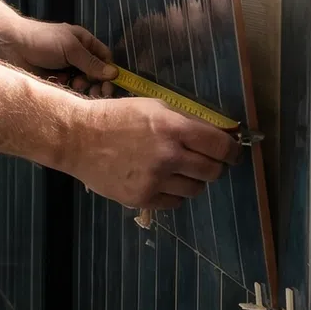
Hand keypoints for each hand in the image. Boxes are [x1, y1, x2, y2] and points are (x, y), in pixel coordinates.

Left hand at [10, 20, 115, 93]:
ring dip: (81, 87)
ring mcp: (64, 68)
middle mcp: (76, 55)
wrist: (9, 45)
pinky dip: (66, 89)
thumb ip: (91, 63)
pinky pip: (66, 89)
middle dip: (95, 83)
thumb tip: (114, 74)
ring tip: (75, 85)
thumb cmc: (42, 41)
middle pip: (94, 74)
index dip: (109, 72)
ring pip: (81, 83)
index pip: (104, 59)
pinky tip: (60, 85)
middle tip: (94, 92)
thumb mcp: (70, 49)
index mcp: (83, 42)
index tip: (109, 86)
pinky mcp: (52, 79)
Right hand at [63, 96, 238, 208]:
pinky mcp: (142, 198)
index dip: (232, 151)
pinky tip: (160, 181)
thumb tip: (219, 134)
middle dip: (213, 167)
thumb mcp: (153, 107)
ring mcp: (155, 179)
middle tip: (204, 162)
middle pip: (213, 171)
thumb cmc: (116, 117)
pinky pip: (175, 202)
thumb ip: (186, 121)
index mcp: (173, 127)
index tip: (232, 154)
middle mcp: (168, 155)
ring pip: (195, 189)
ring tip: (175, 171)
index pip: (220, 146)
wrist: (78, 139)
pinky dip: (173, 193)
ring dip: (191, 180)